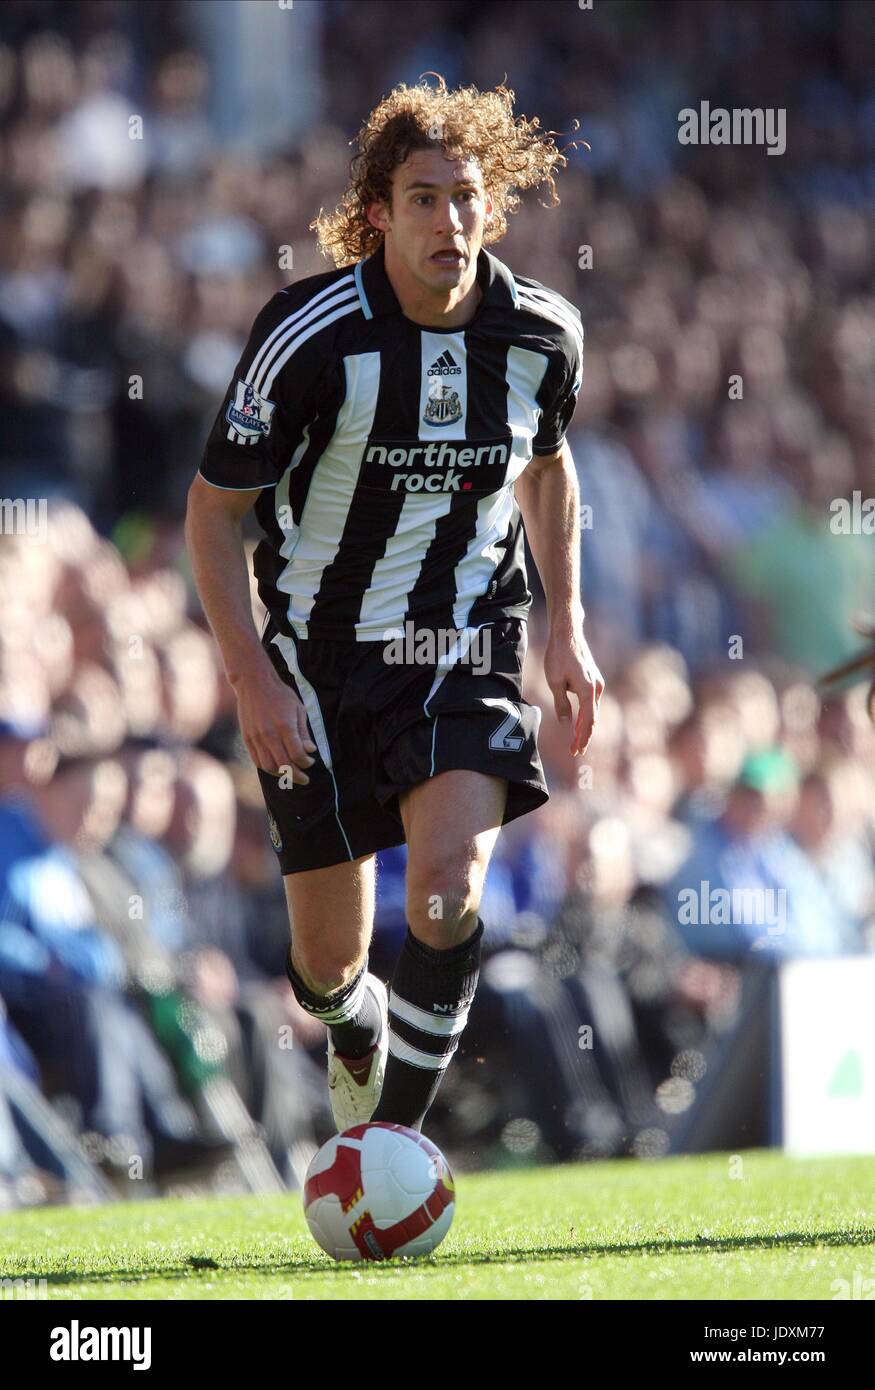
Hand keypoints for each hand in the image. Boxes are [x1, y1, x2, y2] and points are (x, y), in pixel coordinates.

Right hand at [233, 657, 316, 782]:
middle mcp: (269, 734)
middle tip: (304, 779)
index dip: (306, 763)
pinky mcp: (247, 738)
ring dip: (282, 774)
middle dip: (296, 775)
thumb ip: (303, 732)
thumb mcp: (298, 709)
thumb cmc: (280, 694)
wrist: (253, 683)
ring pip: (269, 766)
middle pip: (284, 765)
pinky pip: (257, 760)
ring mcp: (256, 737)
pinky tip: (277, 766)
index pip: (297, 755)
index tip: (310, 761)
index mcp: (285, 726)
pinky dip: (268, 767)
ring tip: (290, 774)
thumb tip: (310, 751)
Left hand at [544, 625, 604, 756]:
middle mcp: (597, 688)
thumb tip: (566, 723)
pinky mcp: (594, 679)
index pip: (588, 721)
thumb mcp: (554, 682)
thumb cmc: (559, 655)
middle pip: (592, 718)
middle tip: (575, 751)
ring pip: (593, 710)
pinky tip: (580, 722)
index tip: (577, 751)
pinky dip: (586, 714)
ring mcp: (597, 683)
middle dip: (584, 736)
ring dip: (585, 726)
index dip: (582, 737)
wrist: (568, 633)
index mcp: (587, 690)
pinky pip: (591, 702)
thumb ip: (561, 704)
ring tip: (576, 741)